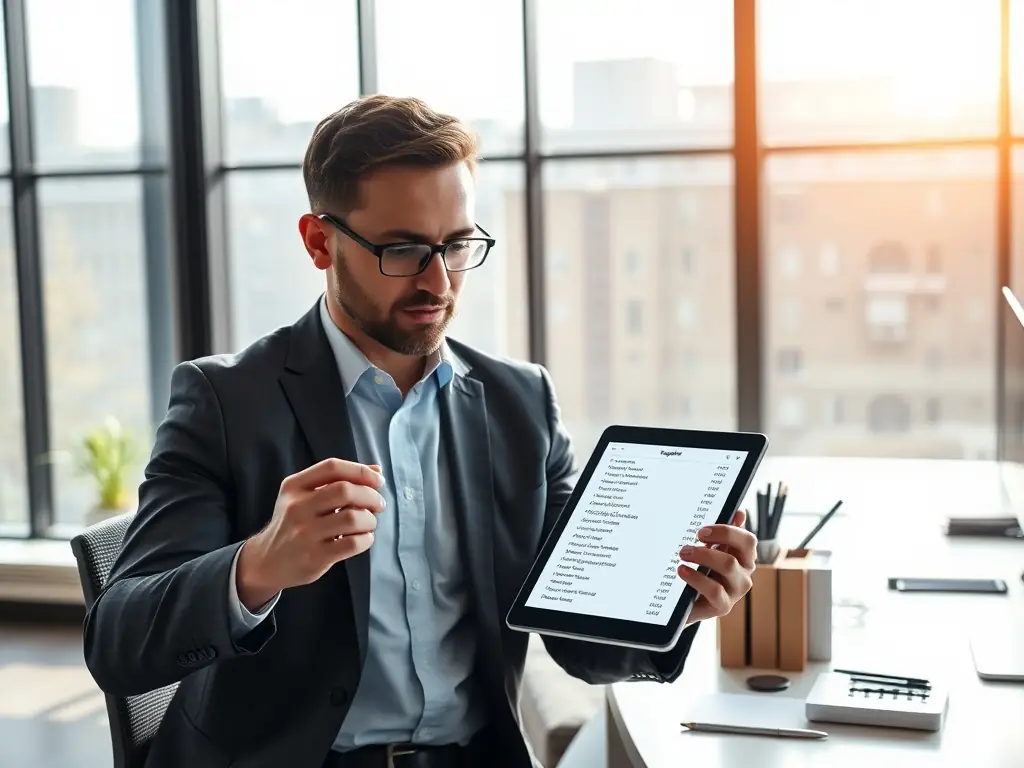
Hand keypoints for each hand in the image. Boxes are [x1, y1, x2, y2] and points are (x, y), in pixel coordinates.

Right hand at [236, 458, 386, 610]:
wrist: (267, 561)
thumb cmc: (294, 524)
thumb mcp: (305, 496)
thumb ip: (338, 481)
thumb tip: (376, 470)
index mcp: (294, 486)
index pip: (332, 467)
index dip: (360, 471)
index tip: (377, 480)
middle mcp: (297, 507)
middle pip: (345, 491)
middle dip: (370, 496)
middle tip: (378, 505)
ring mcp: (304, 533)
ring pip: (352, 518)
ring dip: (370, 520)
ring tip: (369, 523)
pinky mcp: (314, 557)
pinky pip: (352, 543)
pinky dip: (366, 539)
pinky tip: (362, 538)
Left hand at [677, 509, 756, 624]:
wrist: (689, 603)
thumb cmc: (704, 572)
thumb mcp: (712, 550)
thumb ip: (724, 533)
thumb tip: (740, 512)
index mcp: (744, 557)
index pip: (748, 540)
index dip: (727, 531)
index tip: (701, 531)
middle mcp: (744, 573)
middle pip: (740, 550)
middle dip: (712, 541)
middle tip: (687, 545)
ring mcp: (736, 590)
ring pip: (728, 566)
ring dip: (702, 556)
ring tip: (682, 554)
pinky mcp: (724, 606)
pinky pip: (714, 590)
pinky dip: (696, 578)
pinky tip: (682, 571)